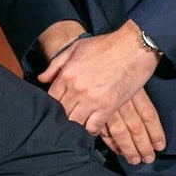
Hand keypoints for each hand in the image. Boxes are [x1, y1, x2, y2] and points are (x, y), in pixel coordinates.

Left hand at [38, 21, 162, 160]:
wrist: (133, 46)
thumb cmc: (104, 45)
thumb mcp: (75, 49)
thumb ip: (55, 65)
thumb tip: (41, 79)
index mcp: (66, 76)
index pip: (50, 99)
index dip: (52, 106)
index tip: (55, 109)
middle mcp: (76, 89)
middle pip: (61, 112)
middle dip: (62, 117)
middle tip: (65, 122)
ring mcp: (92, 99)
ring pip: (75, 122)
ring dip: (75, 125)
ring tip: (76, 127)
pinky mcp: (108, 106)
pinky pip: (93, 126)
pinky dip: (90, 130)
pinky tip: (90, 128)